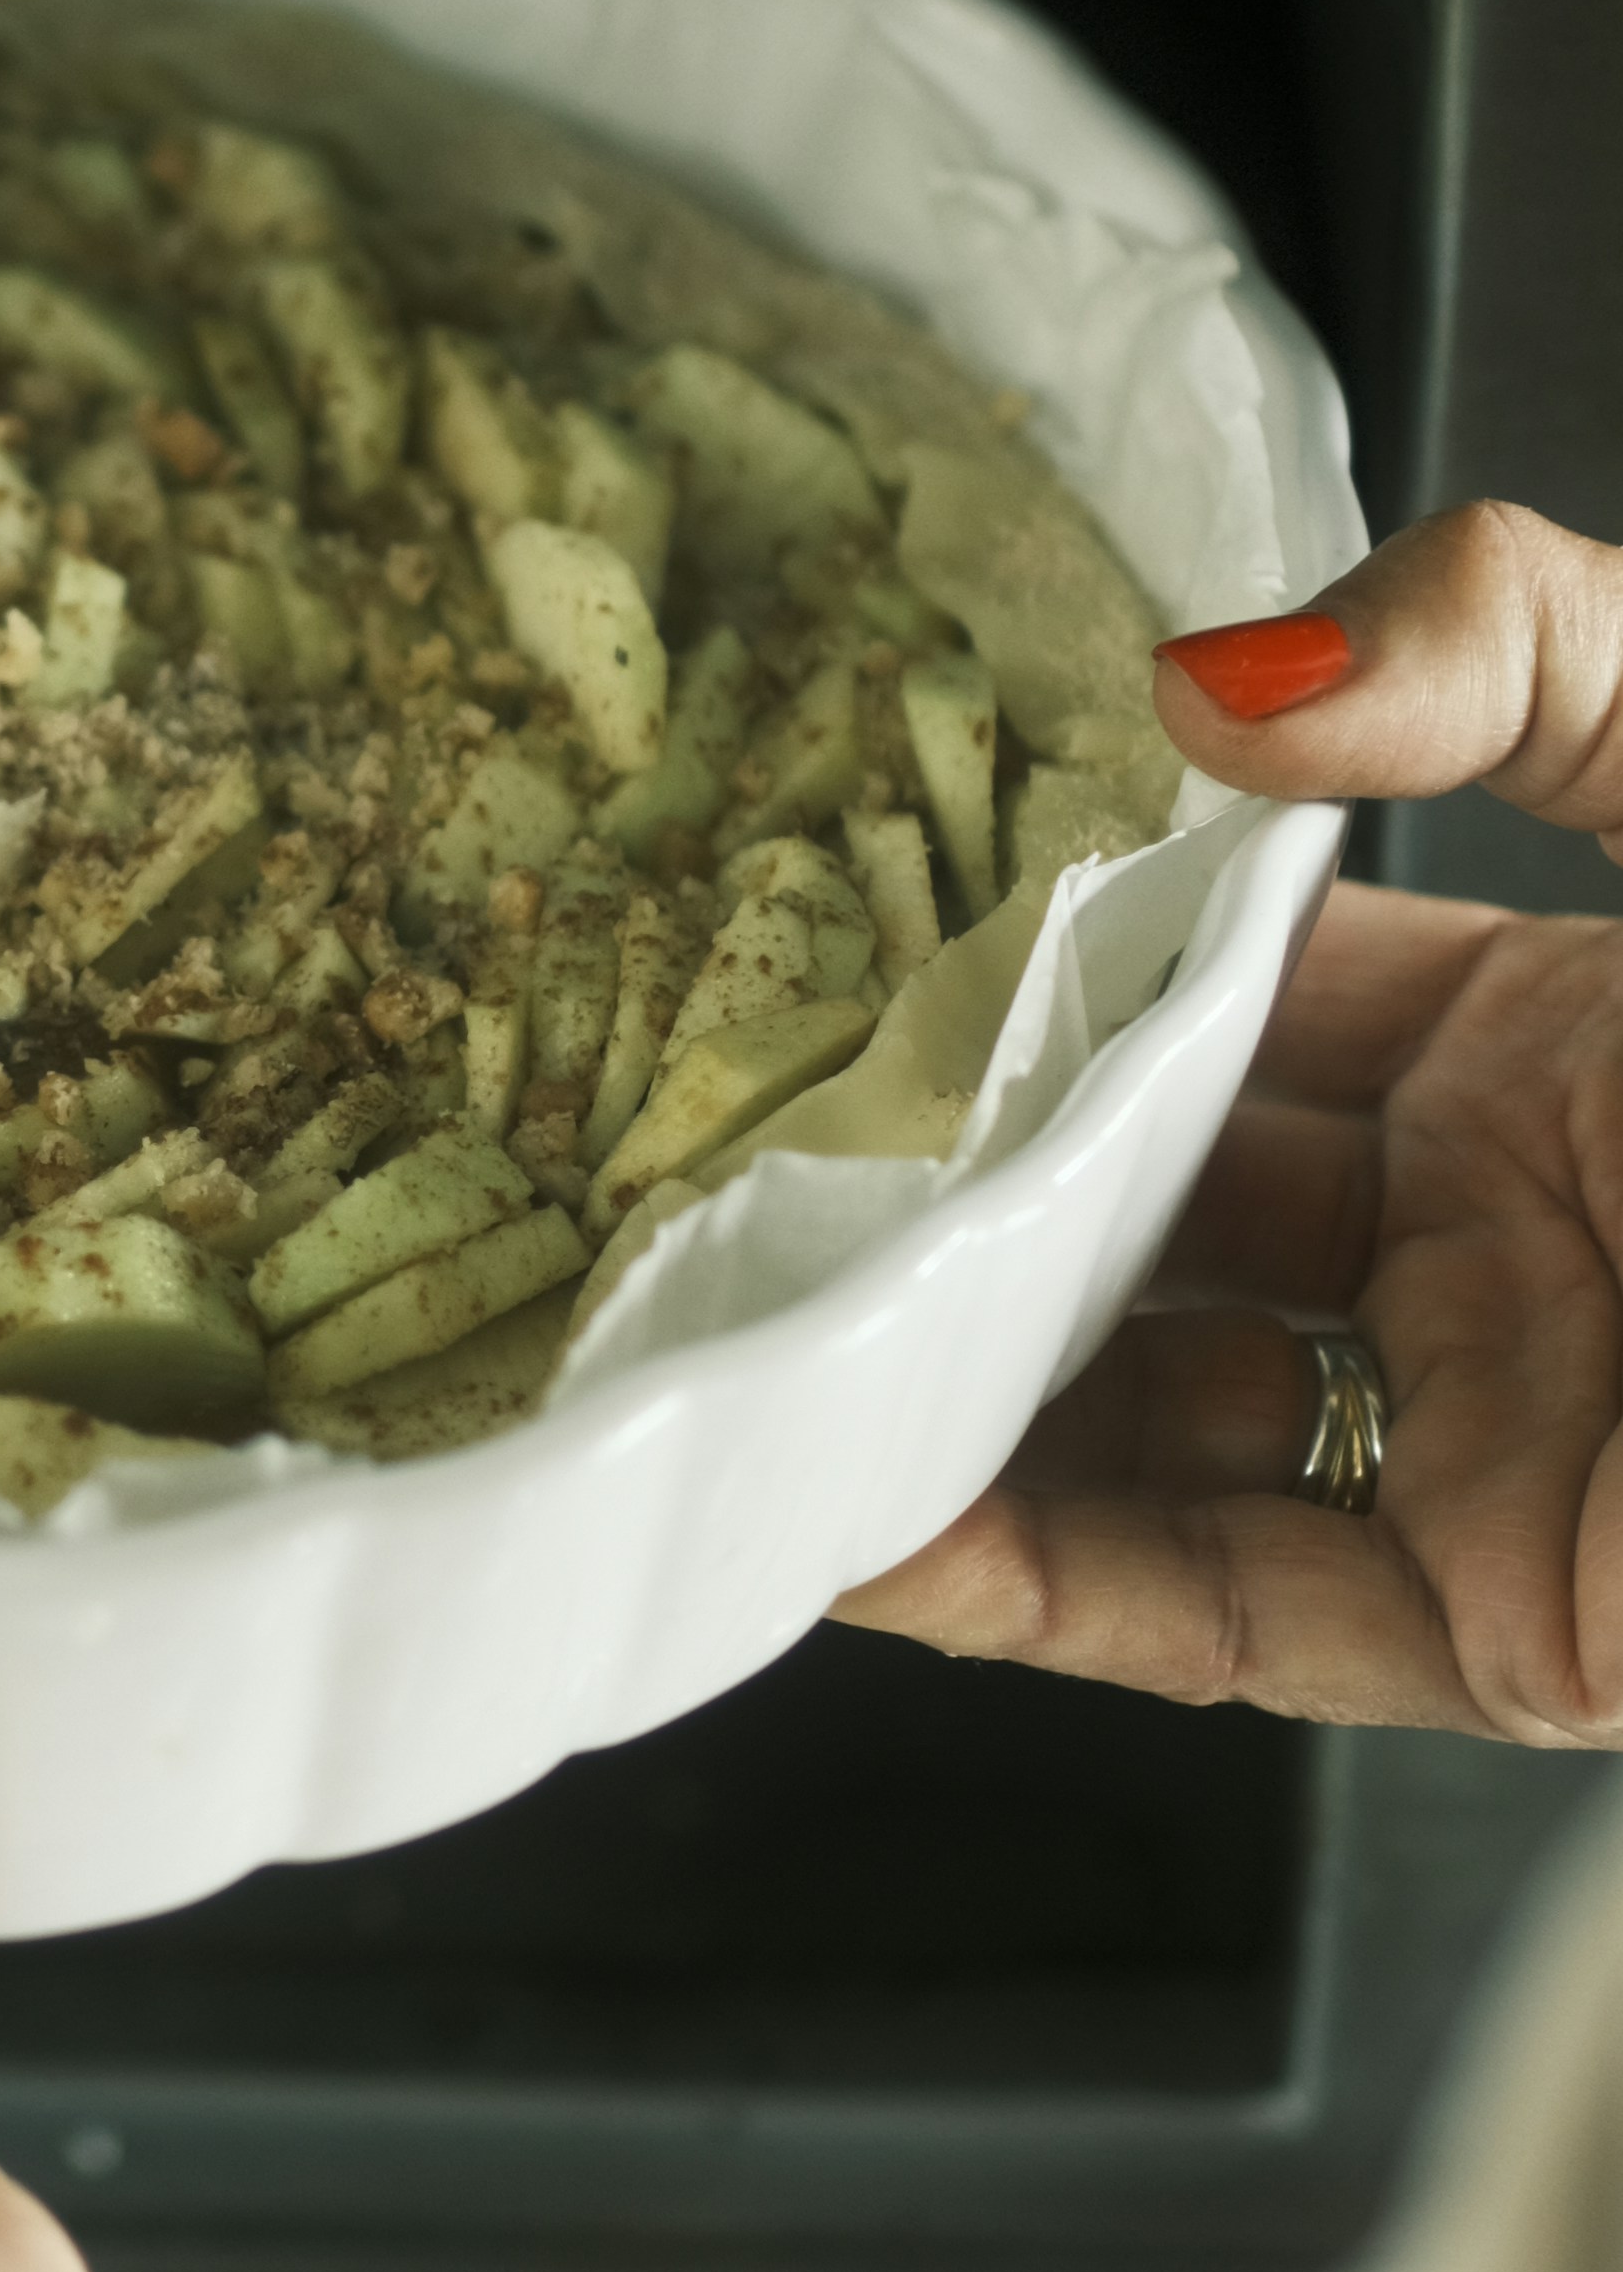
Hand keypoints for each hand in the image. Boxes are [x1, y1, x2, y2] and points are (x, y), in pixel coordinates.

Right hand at [841, 500, 1622, 1744]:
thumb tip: (1213, 670)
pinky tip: (874, 1520)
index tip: (859, 936)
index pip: (1240, 999)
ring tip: (740, 1342)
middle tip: (732, 1143)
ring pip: (1156, 1429)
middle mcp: (1516, 1243)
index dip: (1053, 973)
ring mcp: (1510, 1439)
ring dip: (946, 1398)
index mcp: (1569, 1036)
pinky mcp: (1524, 1626)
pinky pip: (1231, 1614)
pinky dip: (1038, 1588)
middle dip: (949, 1188)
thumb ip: (1527, 645)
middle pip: (1160, 1216)